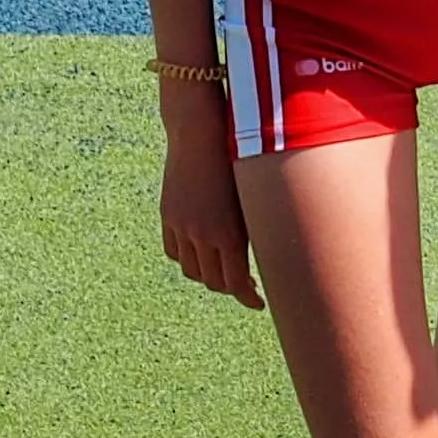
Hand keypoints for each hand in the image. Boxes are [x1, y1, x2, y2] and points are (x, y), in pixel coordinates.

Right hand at [158, 91, 262, 307]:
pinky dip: (187, 258)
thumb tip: (269, 257)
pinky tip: (201, 254)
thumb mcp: (252, 200)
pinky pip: (174, 251)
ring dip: (208, 275)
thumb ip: (254, 232)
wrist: (200, 134)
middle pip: (213, 281)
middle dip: (231, 288)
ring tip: (224, 270)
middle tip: (247, 285)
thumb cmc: (239, 161)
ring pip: (191, 270)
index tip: (259, 303)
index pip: (236, 284)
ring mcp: (181, 226)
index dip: (248, 298)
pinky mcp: (168, 215)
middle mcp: (201, 235)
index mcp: (228, 234)